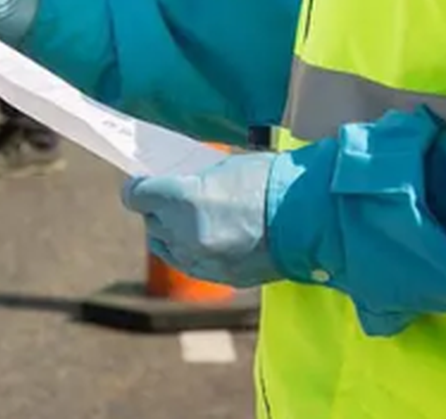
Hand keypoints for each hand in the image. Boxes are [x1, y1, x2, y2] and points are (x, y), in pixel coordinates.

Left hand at [122, 152, 280, 288]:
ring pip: (165, 247)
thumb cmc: (270, 182)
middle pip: (150, 221)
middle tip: (170, 197)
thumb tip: (171, 187)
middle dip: (156, 208)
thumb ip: (190, 181)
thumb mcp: (222, 168)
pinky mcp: (217, 276)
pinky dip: (189, 251)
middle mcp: (184, 232)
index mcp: (182, 198)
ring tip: (185, 219)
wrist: (309, 219)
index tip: (143, 182)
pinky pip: (188, 264)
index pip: (135, 195)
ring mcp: (200, 259)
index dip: (138, 187)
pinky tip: (203, 238)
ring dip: (169, 232)